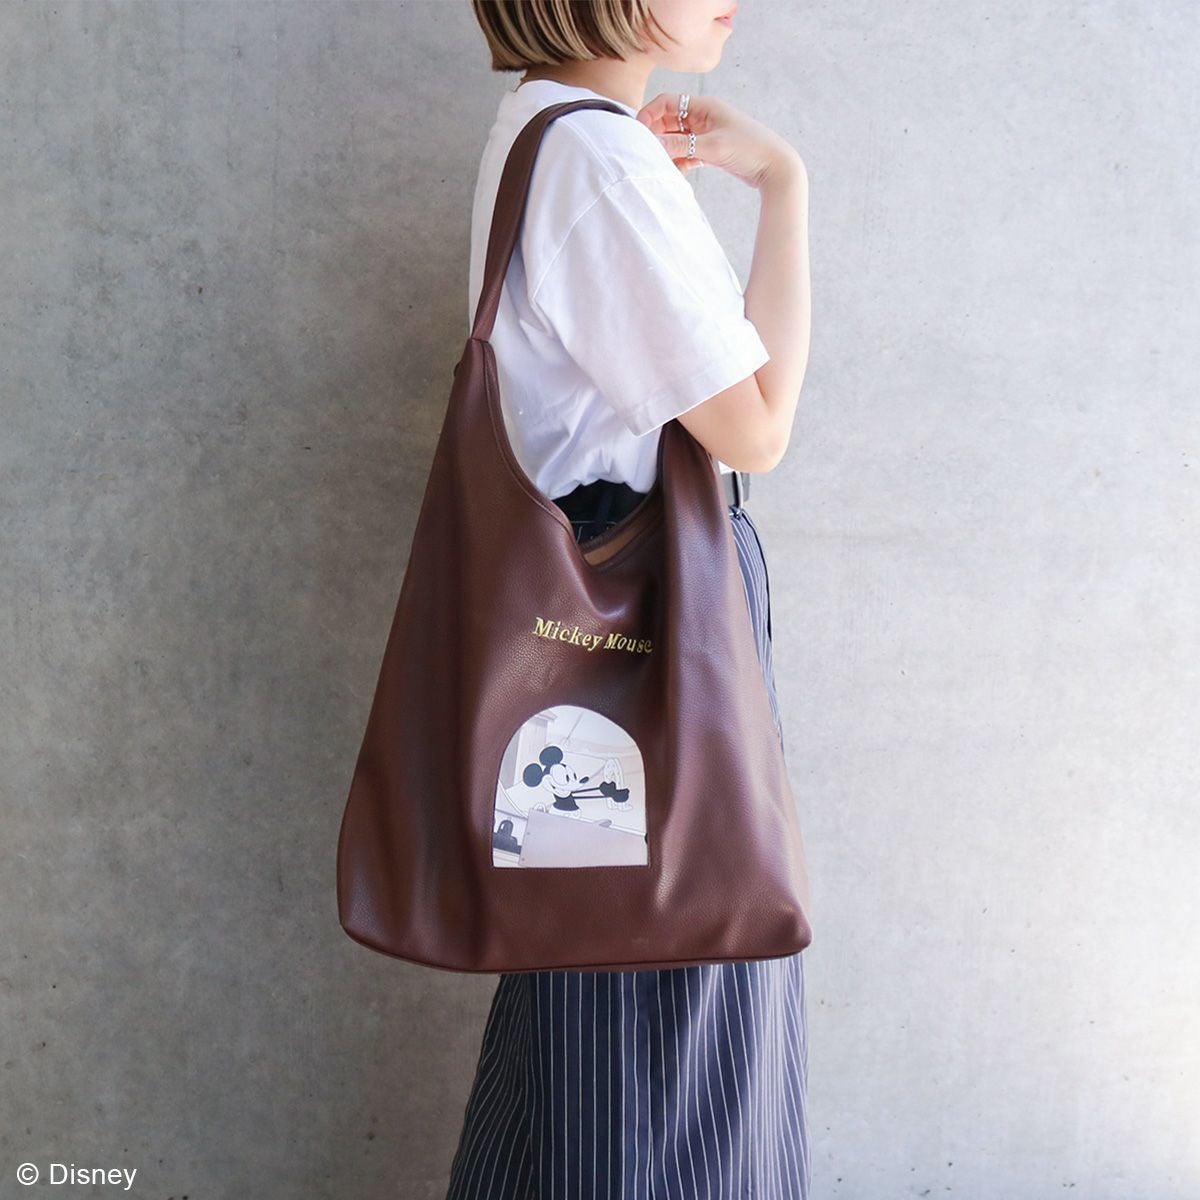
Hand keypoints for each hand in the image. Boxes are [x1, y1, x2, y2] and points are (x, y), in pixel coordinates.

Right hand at [635, 92, 804, 191]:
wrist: (776, 167)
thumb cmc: (749, 149)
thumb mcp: (712, 147)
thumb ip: (680, 146)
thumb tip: (652, 145)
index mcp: (704, 106)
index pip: (667, 103)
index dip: (649, 115)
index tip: (638, 133)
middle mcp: (703, 117)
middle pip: (668, 121)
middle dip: (655, 136)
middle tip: (645, 153)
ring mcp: (706, 134)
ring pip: (676, 140)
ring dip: (667, 152)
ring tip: (660, 166)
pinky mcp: (710, 151)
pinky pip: (686, 153)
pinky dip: (679, 162)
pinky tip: (676, 173)